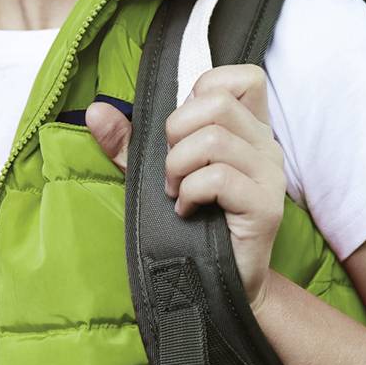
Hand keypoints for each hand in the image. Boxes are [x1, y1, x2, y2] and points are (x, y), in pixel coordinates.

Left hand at [86, 64, 285, 314]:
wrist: (219, 287)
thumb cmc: (192, 224)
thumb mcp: (155, 175)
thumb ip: (128, 142)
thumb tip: (95, 110)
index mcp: (248, 128)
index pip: (242, 77)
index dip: (204, 90)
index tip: (186, 129)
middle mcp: (266, 145)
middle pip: (217, 102)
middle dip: (177, 131)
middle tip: (171, 168)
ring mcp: (270, 175)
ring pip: (213, 138)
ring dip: (178, 166)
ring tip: (175, 192)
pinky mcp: (266, 207)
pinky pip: (218, 178)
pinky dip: (190, 192)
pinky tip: (185, 211)